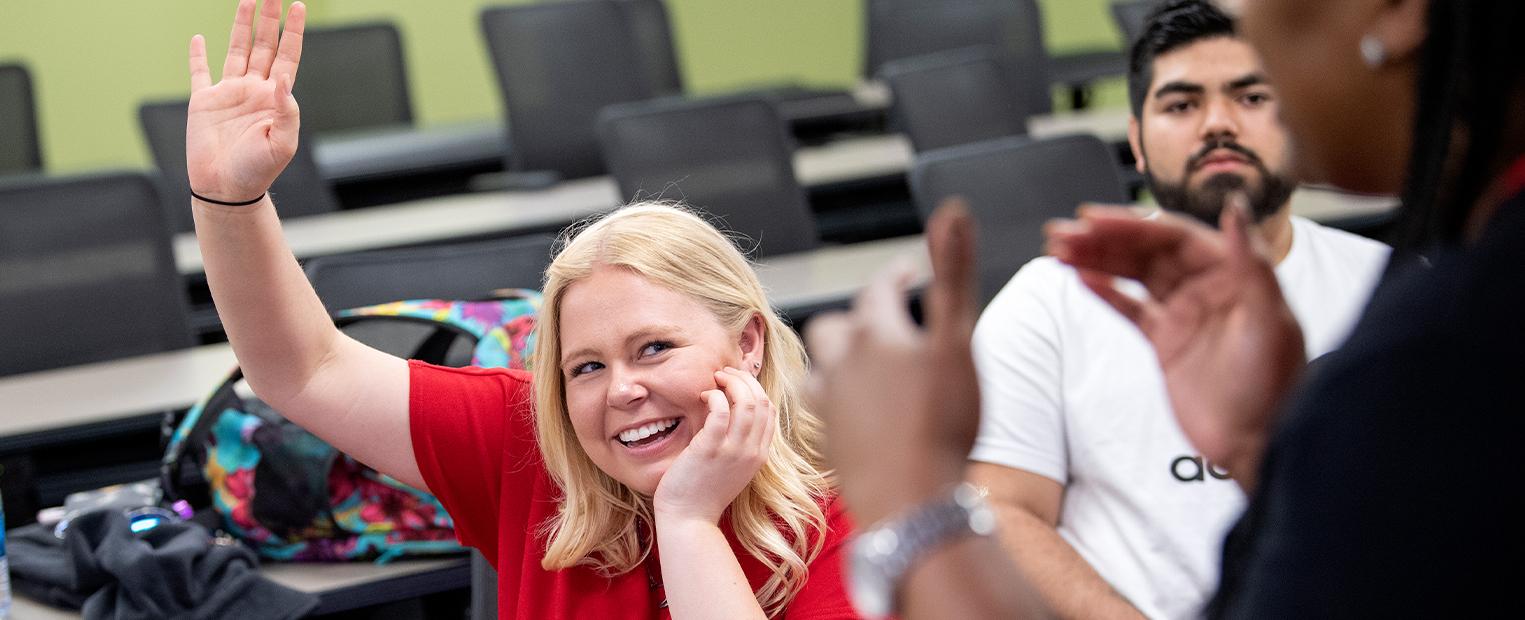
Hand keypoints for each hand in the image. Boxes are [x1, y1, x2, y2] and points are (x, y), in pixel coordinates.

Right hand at [186, 0, 305, 202]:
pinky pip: (199, 73)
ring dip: (242, 25)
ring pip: (237, 50)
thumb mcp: (282, 143)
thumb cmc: (257, 171)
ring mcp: (229, 94)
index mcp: (274, 98)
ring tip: (248, 0)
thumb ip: (286, 110)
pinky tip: (199, 38)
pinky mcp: (204, 102)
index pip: (287, 56)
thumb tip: (282, 77)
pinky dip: (197, 55)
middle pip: (264, 45)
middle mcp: (253, 90)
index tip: (298, 6)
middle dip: (269, 19)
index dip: (293, 31)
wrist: (226, 189)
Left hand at [652, 368, 775, 524]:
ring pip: (747, 402)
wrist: (689, 520)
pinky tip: (704, 396)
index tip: (736, 383)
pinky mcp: (711, 449)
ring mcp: (733, 450)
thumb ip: (738, 444)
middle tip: (723, 374)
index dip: (755, 389)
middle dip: (744, 380)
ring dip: (731, 383)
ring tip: (715, 380)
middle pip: (762, 401)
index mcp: (759, 455)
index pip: (770, 411)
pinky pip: (721, 410)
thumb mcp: (731, 468)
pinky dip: (715, 396)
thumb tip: (730, 413)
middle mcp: (752, 451)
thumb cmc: (703, 493)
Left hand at [806, 200, 980, 524]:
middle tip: (887, 320)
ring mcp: (830, 406)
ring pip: (823, 366)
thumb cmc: (942, 424)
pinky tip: (858, 411)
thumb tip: (953, 209)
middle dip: (861, 316)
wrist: (911, 503)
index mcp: (874, 334)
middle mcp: (842, 364)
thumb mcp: (958, 341)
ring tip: (864, 363)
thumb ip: (954, 274)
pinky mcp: (826, 442)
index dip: (895, 276)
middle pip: (838, 325)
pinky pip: (823, 407)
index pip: (879, 288)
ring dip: (842, 358)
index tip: (908, 271)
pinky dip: (839, 398)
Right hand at [1046, 196, 1303, 489]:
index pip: (1174, 237)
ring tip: (1058, 252)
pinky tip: (1079, 279)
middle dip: (1103, 240)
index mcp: (1232, 273)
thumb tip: (1235, 206)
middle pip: (1146, 251)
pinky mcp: (1165, 342)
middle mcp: (1206, 286)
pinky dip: (1104, 292)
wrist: (1259, 444)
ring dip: (1096, 260)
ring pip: (1132, 275)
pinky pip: (1129, 308)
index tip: (1093, 220)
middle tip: (1062, 234)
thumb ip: (1252, 262)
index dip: (1132, 225)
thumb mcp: (1269, 321)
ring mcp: (1184, 313)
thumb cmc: (1275, 386)